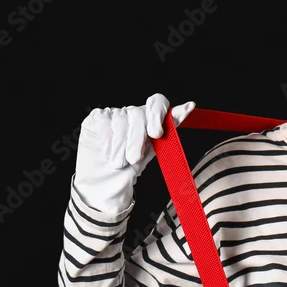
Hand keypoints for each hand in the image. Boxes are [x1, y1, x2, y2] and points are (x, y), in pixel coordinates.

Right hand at [73, 94, 194, 212]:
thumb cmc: (129, 169)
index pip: (158, 102)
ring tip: (119, 163)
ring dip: (121, 146)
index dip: (159, 112)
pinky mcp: (97, 118)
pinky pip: (105, 122)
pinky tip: (108, 153)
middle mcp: (133, 114)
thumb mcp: (152, 153)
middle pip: (139, 113)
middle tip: (133, 159)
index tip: (159, 129)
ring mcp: (114, 114)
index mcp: (150, 120)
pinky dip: (108, 141)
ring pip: (121, 120)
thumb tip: (189, 107)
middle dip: (137, 138)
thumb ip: (169, 133)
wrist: (105, 183)